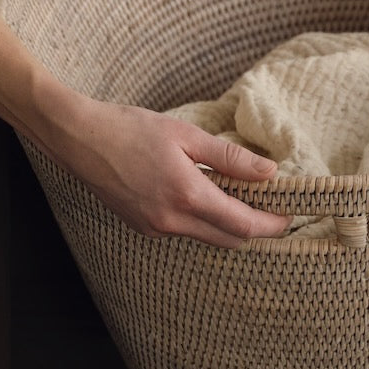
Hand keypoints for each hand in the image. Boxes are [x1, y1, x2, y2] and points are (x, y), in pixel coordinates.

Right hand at [52, 96, 289, 247]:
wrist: (79, 139)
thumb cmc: (130, 129)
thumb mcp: (186, 135)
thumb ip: (230, 158)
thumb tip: (269, 172)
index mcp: (187, 196)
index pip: (244, 225)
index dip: (272, 223)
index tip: (290, 212)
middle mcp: (172, 221)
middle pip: (230, 240)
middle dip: (257, 228)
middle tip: (274, 207)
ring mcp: (155, 228)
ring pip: (208, 237)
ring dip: (230, 224)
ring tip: (242, 195)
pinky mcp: (144, 227)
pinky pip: (186, 231)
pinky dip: (205, 220)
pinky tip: (207, 195)